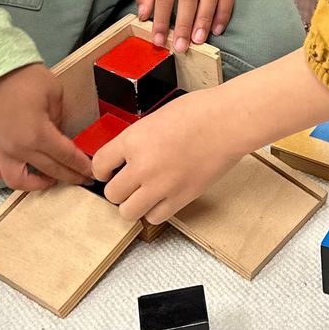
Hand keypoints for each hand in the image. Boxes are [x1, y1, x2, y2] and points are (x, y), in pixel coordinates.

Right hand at [0, 63, 92, 191]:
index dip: (81, 166)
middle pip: (49, 171)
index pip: (66, 157)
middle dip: (69, 176)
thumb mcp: (53, 91)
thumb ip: (59, 116)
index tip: (91, 173)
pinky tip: (17, 171)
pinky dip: (6, 176)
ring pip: (17, 181)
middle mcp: (18, 149)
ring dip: (36, 184)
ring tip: (48, 179)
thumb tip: (57, 131)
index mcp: (39, 135)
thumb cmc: (20, 76)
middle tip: (80, 179)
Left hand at [91, 86, 247, 224]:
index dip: (103, 170)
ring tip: (144, 195)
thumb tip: (127, 156)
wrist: (228, 122)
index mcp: (134, 139)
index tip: (109, 172)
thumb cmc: (200, 112)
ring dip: (134, 205)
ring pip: (128, 212)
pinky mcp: (181, 198)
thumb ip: (138, 139)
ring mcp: (162, 185)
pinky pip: (155, 217)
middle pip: (112, 194)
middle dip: (119, 189)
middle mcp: (143, 165)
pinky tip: (163, 199)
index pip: (99, 164)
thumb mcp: (156, 118)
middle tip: (129, 184)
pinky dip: (156, 211)